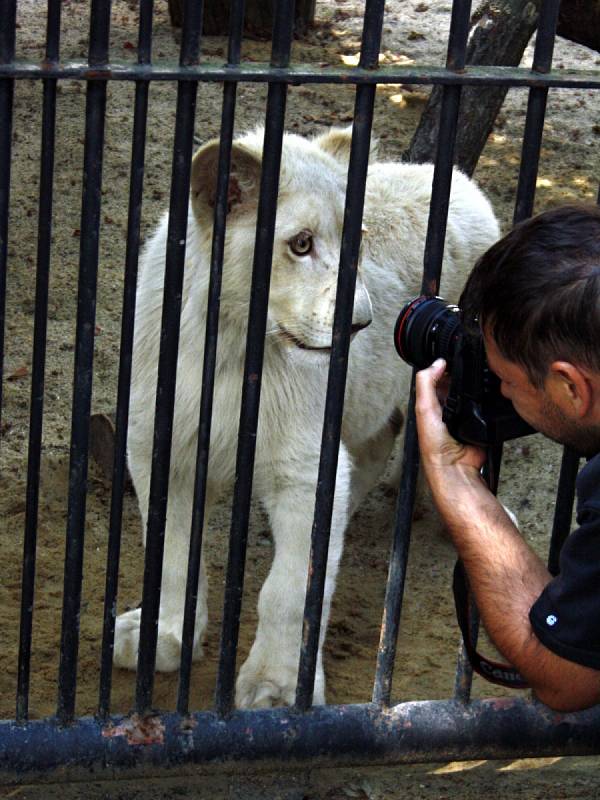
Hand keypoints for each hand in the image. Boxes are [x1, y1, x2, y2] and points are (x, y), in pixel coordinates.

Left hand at [415, 358, 486, 472]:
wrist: (456, 466)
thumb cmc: (435, 446)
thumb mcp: (424, 409)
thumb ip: (427, 384)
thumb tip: (436, 363)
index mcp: (430, 406)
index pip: (437, 380)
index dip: (443, 369)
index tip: (451, 359)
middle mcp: (446, 410)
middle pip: (456, 385)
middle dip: (460, 378)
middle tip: (465, 370)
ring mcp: (464, 416)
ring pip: (471, 394)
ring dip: (474, 390)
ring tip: (475, 383)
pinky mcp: (479, 422)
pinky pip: (485, 407)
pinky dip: (485, 402)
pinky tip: (485, 397)